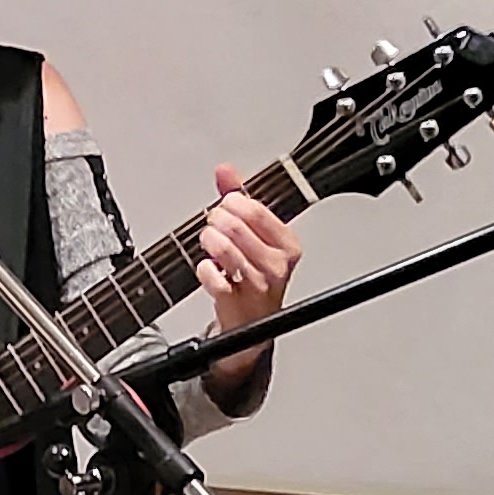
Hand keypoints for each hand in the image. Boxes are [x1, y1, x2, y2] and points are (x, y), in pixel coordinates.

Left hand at [198, 164, 297, 408]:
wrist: (252, 324)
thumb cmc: (255, 274)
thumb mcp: (254, 233)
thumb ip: (239, 197)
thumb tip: (224, 170)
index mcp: (288, 245)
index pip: (256, 211)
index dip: (232, 202)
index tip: (225, 205)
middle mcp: (278, 266)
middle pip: (236, 227)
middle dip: (216, 220)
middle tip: (213, 224)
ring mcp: (258, 285)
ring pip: (224, 249)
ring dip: (209, 241)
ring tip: (210, 242)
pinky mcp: (237, 303)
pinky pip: (212, 275)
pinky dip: (204, 268)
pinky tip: (210, 269)